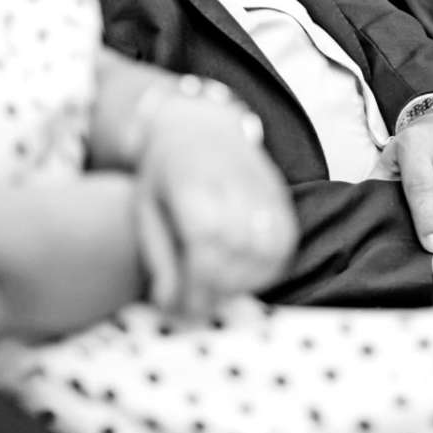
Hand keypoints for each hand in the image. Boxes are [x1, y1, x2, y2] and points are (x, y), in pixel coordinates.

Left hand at [133, 83, 296, 318]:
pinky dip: (271, 264)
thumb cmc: (165, 172)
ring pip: (268, 247)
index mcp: (193, 188)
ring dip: (248, 279)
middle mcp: (232, 186)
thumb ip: (159, 258)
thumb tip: (168, 304)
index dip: (197, 285)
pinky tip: (247, 273)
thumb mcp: (146, 211)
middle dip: (219, 287)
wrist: (198, 125)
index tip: (184, 307)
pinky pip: (286, 238)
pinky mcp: (278, 194)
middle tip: (201, 303)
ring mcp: (260, 188)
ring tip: (223, 289)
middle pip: (237, 251)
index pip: (205, 246)